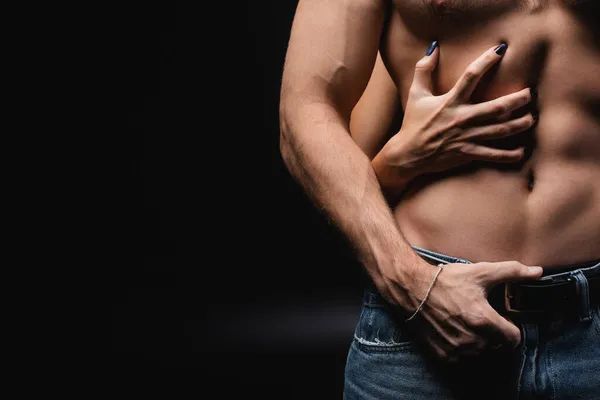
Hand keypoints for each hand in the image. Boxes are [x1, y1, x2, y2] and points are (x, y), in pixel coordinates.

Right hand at [372, 42, 535, 194]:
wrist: (408, 154)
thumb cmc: (412, 123)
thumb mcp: (415, 94)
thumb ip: (423, 70)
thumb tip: (433, 49)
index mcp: (450, 101)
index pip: (470, 76)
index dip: (486, 61)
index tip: (500, 50)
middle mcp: (461, 118)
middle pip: (497, 107)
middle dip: (518, 100)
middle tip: (529, 94)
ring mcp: (466, 137)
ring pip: (501, 130)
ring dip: (520, 124)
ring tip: (531, 119)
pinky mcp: (467, 153)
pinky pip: (493, 155)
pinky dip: (509, 155)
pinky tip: (521, 151)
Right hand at [404, 260, 542, 361]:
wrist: (413, 289)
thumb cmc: (447, 280)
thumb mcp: (480, 272)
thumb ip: (512, 272)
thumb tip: (538, 271)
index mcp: (483, 320)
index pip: (514, 339)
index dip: (510, 327)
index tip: (501, 319)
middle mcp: (471, 339)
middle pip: (498, 346)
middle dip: (494, 334)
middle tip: (481, 317)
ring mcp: (456, 349)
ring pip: (481, 353)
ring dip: (479, 342)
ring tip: (467, 323)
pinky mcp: (443, 355)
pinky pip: (464, 358)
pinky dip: (463, 348)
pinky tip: (456, 331)